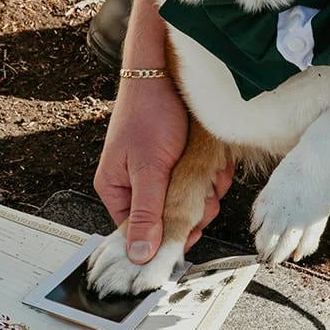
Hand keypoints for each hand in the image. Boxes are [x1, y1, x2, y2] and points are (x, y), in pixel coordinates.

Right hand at [94, 76, 232, 261]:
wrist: (165, 73)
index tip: (189, 231)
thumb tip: (139, 256)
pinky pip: (200, 183)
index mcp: (116, 189)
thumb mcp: (148, 169)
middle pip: (167, 220)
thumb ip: (146, 214)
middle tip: (201, 193)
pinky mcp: (179, 162)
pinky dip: (211, 175)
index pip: (137, 233)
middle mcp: (135, 185)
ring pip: (189, 203)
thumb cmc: (148, 113)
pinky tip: (213, 163)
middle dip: (191, 208)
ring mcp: (159, 173)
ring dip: (205, 191)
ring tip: (207, 171)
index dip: (165, 236)